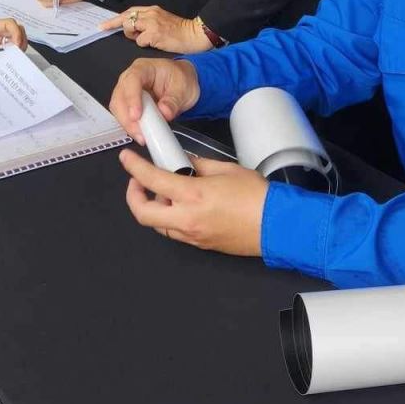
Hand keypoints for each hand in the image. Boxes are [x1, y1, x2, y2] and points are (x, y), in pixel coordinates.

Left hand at [0, 18, 27, 88]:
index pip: (8, 23)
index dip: (16, 33)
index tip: (16, 48)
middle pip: (13, 29)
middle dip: (21, 40)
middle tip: (20, 56)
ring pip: (10, 37)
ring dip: (17, 46)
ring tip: (17, 61)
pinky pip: (3, 47)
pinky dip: (9, 53)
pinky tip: (8, 65)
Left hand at [100, 5, 210, 53]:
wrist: (194, 34)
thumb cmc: (180, 31)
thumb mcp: (162, 21)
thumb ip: (148, 22)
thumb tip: (135, 30)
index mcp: (152, 10)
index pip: (130, 12)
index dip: (115, 19)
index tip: (104, 25)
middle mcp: (150, 14)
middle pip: (125, 18)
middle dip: (116, 25)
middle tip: (111, 30)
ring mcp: (152, 23)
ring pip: (130, 27)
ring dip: (133, 36)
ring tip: (148, 39)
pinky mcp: (154, 34)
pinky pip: (139, 40)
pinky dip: (144, 43)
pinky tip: (155, 43)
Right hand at [108, 57, 199, 141]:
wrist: (182, 82)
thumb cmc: (181, 78)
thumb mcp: (184, 88)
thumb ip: (174, 100)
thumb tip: (164, 112)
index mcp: (144, 68)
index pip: (132, 80)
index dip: (132, 98)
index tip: (136, 116)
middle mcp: (131, 78)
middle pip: (120, 96)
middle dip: (127, 117)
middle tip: (140, 132)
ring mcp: (128, 92)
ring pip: (118, 108)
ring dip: (127, 124)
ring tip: (142, 136)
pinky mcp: (129, 105)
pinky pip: (123, 116)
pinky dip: (130, 127)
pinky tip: (140, 135)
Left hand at [120, 150, 267, 256]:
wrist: (277, 226)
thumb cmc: (258, 197)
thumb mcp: (227, 169)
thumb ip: (200, 164)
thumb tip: (185, 162)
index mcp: (193, 195)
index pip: (152, 179)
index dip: (134, 167)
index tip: (127, 159)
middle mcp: (187, 218)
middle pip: (143, 213)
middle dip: (133, 195)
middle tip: (137, 182)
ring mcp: (192, 235)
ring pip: (158, 225)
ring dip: (154, 208)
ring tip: (165, 193)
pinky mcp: (200, 245)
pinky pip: (175, 232)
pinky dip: (170, 218)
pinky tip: (181, 206)